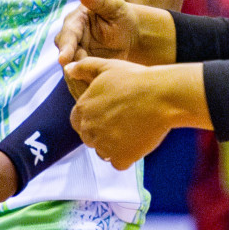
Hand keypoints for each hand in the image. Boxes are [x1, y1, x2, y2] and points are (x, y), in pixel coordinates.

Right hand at [56, 0, 175, 96]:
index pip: (67, 35)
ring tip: (84, 96)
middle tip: (75, 82)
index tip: (62, 59)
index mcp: (75, 22)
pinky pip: (80, 81)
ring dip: (76, 83)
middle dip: (70, 70)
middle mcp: (70, 39)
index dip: (64, 48)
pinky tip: (91, 101)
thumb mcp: (113, 5)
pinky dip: (84, 90)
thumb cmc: (122, 15)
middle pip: (66, 57)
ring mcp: (76, 55)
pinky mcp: (82, 68)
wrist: (131, 34)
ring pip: (71, 72)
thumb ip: (98, 0)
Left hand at [66, 58, 208, 170]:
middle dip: (101, 133)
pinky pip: (118, 163)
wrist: (161, 96)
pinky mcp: (121, 157)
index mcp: (83, 108)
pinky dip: (126, 156)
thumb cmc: (135, 79)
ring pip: (103, 152)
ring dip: (112, 146)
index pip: (77, 121)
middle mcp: (89, 128)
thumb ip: (84, 67)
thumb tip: (68, 68)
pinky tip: (136, 142)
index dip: (92, 118)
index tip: (108, 114)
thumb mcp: (107, 66)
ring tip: (130, 131)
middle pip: (89, 138)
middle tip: (122, 122)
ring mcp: (104, 145)